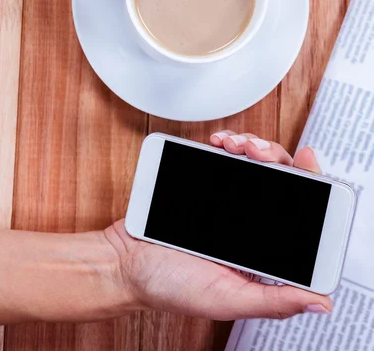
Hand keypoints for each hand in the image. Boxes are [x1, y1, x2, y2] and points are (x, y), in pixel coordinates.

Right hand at [104, 132, 332, 319]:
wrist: (123, 262)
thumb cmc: (170, 287)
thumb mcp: (227, 299)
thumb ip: (272, 300)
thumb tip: (320, 301)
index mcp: (261, 250)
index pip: (299, 212)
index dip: (310, 184)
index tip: (308, 164)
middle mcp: (249, 223)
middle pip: (281, 178)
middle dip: (276, 157)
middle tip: (259, 154)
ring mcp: (226, 201)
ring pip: (254, 162)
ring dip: (253, 145)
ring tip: (239, 145)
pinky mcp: (203, 184)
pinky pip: (223, 157)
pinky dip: (227, 143)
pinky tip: (222, 142)